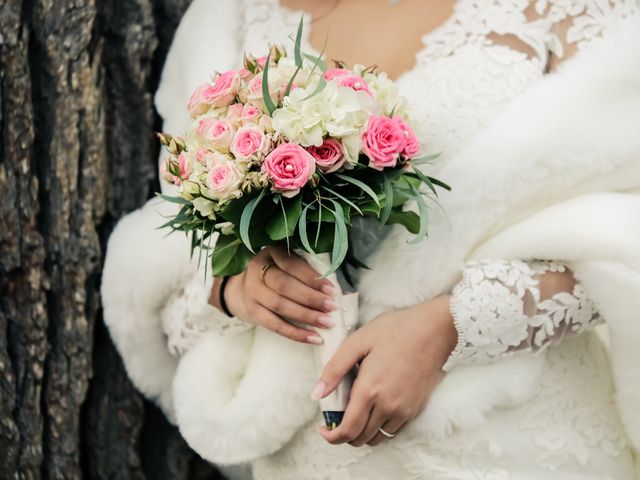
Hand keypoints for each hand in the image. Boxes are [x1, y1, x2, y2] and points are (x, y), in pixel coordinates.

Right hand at [211, 246, 338, 343]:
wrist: (240, 288)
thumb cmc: (274, 274)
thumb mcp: (286, 265)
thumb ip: (308, 273)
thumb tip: (342, 292)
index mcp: (271, 253)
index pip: (292, 265)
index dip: (312, 278)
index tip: (331, 290)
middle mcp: (257, 269)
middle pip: (285, 285)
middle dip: (311, 298)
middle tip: (332, 307)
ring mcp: (251, 291)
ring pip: (280, 305)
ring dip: (306, 316)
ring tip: (326, 323)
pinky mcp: (251, 311)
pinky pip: (275, 325)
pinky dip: (296, 333)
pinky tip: (314, 338)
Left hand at [312, 296, 456, 446]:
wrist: (434, 330)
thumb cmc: (395, 330)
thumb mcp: (358, 341)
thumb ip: (334, 369)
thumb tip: (316, 394)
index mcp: (370, 390)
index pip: (347, 430)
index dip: (332, 437)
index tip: (323, 430)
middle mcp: (388, 406)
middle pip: (361, 438)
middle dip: (344, 434)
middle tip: (337, 418)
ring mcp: (404, 410)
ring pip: (378, 438)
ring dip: (363, 432)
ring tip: (355, 413)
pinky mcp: (416, 408)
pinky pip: (394, 430)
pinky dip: (380, 427)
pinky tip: (375, 408)